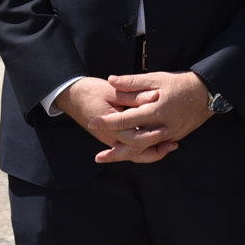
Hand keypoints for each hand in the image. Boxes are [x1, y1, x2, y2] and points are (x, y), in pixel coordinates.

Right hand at [53, 77, 177, 163]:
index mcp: (111, 127)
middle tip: (173, 143)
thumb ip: (133, 95)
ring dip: (152, 151)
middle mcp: (111, 138)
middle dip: (156, 150)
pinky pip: (130, 148)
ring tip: (170, 145)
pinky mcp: (112, 138)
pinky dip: (144, 147)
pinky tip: (157, 141)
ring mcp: (111, 140)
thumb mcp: (112, 91)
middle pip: (136, 152)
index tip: (166, 131)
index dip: (152, 136)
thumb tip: (153, 97)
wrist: (71, 96)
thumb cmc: (90, 91)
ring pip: (134, 154)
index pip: (135, 139)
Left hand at [90, 71, 213, 162]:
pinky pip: (154, 149)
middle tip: (98, 156)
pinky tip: (130, 153)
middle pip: (134, 144)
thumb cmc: (180, 84)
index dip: (108, 122)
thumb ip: (133, 82)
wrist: (206, 95)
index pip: (126, 120)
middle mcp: (161, 128)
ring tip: (110, 158)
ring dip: (126, 155)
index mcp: (154, 111)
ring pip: (144, 150)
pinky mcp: (173, 138)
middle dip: (115, 152)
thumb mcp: (156, 78)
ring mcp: (168, 136)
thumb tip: (112, 80)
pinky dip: (142, 152)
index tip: (93, 122)